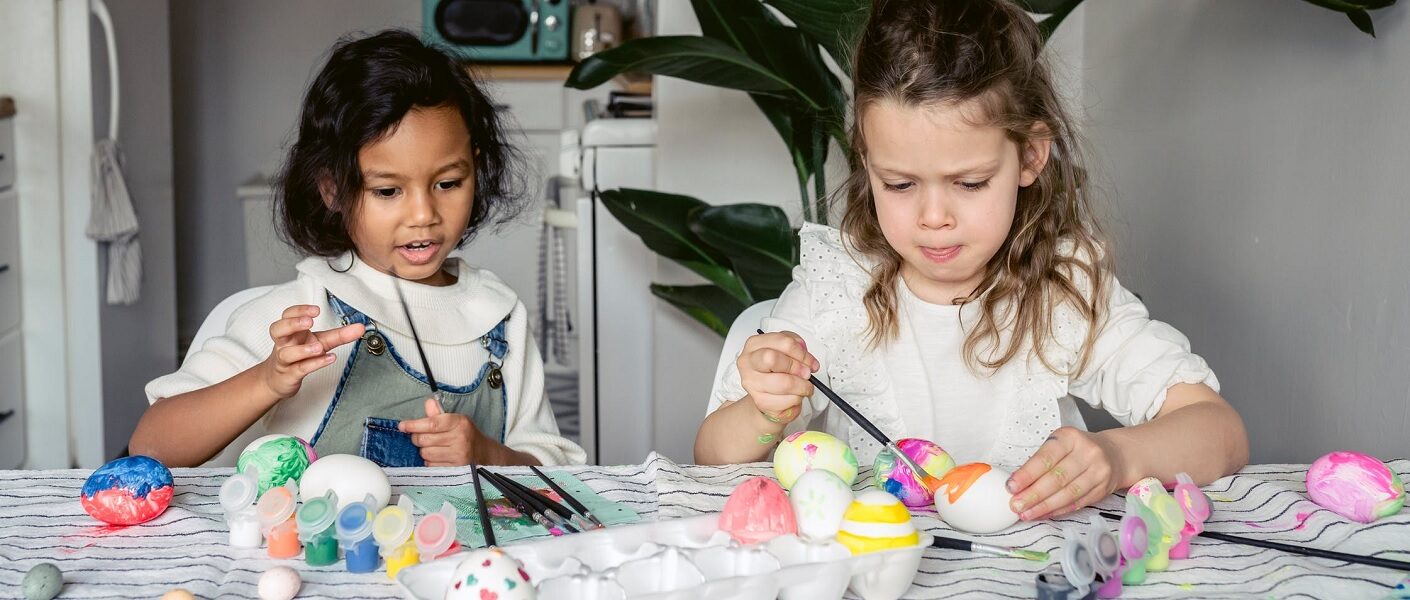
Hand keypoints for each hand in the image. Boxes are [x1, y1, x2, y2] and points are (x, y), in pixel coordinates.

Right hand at [259, 305, 363, 399]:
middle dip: (293, 324)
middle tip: (309, 322)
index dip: (299, 311)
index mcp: (291, 331)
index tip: (316, 310)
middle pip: (278, 330)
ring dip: (303, 349)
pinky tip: (327, 359)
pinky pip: (299, 369)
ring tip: (319, 347)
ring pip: (287, 353)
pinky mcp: (290, 375)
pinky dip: (313, 364)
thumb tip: (360, 328)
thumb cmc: (298, 356)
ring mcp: (285, 360)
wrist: (279, 379)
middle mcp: (285, 344)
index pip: (288, 315)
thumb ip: (339, 335)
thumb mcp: (321, 342)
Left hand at [400, 397, 479, 465]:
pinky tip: (437, 456)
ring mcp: (458, 455)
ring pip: (425, 453)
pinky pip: (430, 465)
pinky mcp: (454, 469)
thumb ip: (439, 413)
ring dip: (424, 450)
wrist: (483, 453)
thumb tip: (428, 403)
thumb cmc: (466, 434)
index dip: (414, 425)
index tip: (402, 426)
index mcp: (459, 423)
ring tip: (432, 447)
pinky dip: (429, 461)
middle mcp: (460, 438)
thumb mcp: (456, 420)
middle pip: (424, 440)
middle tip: (420, 436)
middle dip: (417, 438)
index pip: (431, 424)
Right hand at [738, 331, 818, 422]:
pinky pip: (785, 400)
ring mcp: (751, 382)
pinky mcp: (759, 401)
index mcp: (754, 344)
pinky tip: (795, 395)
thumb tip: (803, 351)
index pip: (781, 342)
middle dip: (796, 367)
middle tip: (807, 373)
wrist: (767, 393)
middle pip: (772, 359)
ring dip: (802, 386)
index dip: (801, 353)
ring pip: (783, 383)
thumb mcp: (785, 351)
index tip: (810, 362)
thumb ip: (796, 346)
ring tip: (805, 386)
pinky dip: (797, 399)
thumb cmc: (776, 369)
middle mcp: (748, 362)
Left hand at [1006, 426, 1125, 520]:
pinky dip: (1058, 510)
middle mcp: (1087, 453)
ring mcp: (1098, 472)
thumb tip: (1016, 485)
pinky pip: (1077, 503)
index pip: (1045, 458)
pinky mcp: (1103, 489)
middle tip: (1016, 506)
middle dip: (1033, 495)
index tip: (1011, 487)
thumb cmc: (1077, 449)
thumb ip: (1040, 461)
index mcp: (1070, 438)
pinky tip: (1044, 514)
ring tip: (1026, 514)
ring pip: (1068, 494)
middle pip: (1057, 478)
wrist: (1113, 454)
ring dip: (1044, 506)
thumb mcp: (1059, 444)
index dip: (1027, 474)